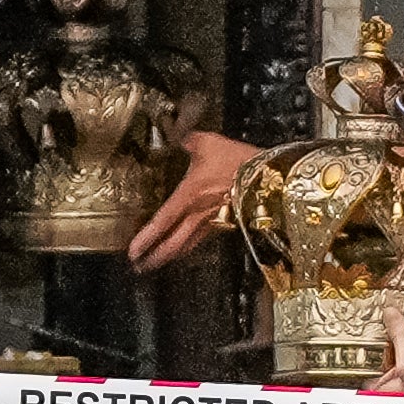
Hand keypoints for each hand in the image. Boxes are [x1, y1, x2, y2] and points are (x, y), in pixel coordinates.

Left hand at [126, 127, 265, 265]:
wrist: (271, 177)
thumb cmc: (238, 161)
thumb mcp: (209, 143)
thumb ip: (189, 140)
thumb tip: (179, 136)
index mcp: (188, 196)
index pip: (162, 222)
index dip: (146, 238)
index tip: (133, 252)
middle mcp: (199, 215)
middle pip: (173, 244)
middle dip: (155, 258)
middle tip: (141, 267)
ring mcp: (214, 222)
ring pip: (188, 244)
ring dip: (171, 255)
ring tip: (158, 263)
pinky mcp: (227, 222)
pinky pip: (202, 237)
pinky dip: (189, 245)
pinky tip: (187, 246)